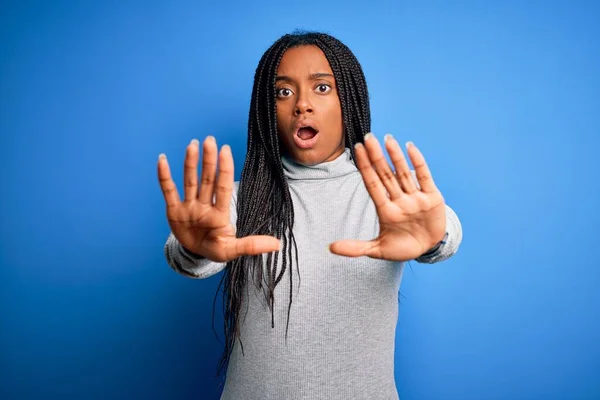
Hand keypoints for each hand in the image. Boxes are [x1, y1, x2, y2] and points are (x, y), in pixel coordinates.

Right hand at [157, 137, 280, 261]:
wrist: (196, 254)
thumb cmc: (216, 249)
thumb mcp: (232, 250)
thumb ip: (251, 246)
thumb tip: (277, 245)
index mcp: (219, 214)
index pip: (222, 187)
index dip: (224, 169)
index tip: (225, 150)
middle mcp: (204, 206)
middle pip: (206, 179)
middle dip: (208, 160)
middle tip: (210, 140)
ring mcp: (188, 207)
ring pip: (189, 181)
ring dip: (190, 163)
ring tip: (193, 145)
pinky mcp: (174, 211)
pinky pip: (168, 191)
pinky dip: (164, 177)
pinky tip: (162, 160)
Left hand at [329, 134, 446, 260]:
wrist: (429, 250)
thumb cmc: (402, 248)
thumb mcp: (378, 250)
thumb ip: (356, 248)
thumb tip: (330, 248)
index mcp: (386, 210)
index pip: (373, 184)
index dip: (365, 168)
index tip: (357, 150)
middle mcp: (399, 200)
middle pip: (386, 175)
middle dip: (376, 157)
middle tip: (368, 137)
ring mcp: (415, 198)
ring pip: (403, 173)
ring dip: (396, 156)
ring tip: (387, 139)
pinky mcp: (432, 198)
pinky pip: (424, 177)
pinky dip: (418, 162)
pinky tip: (410, 147)